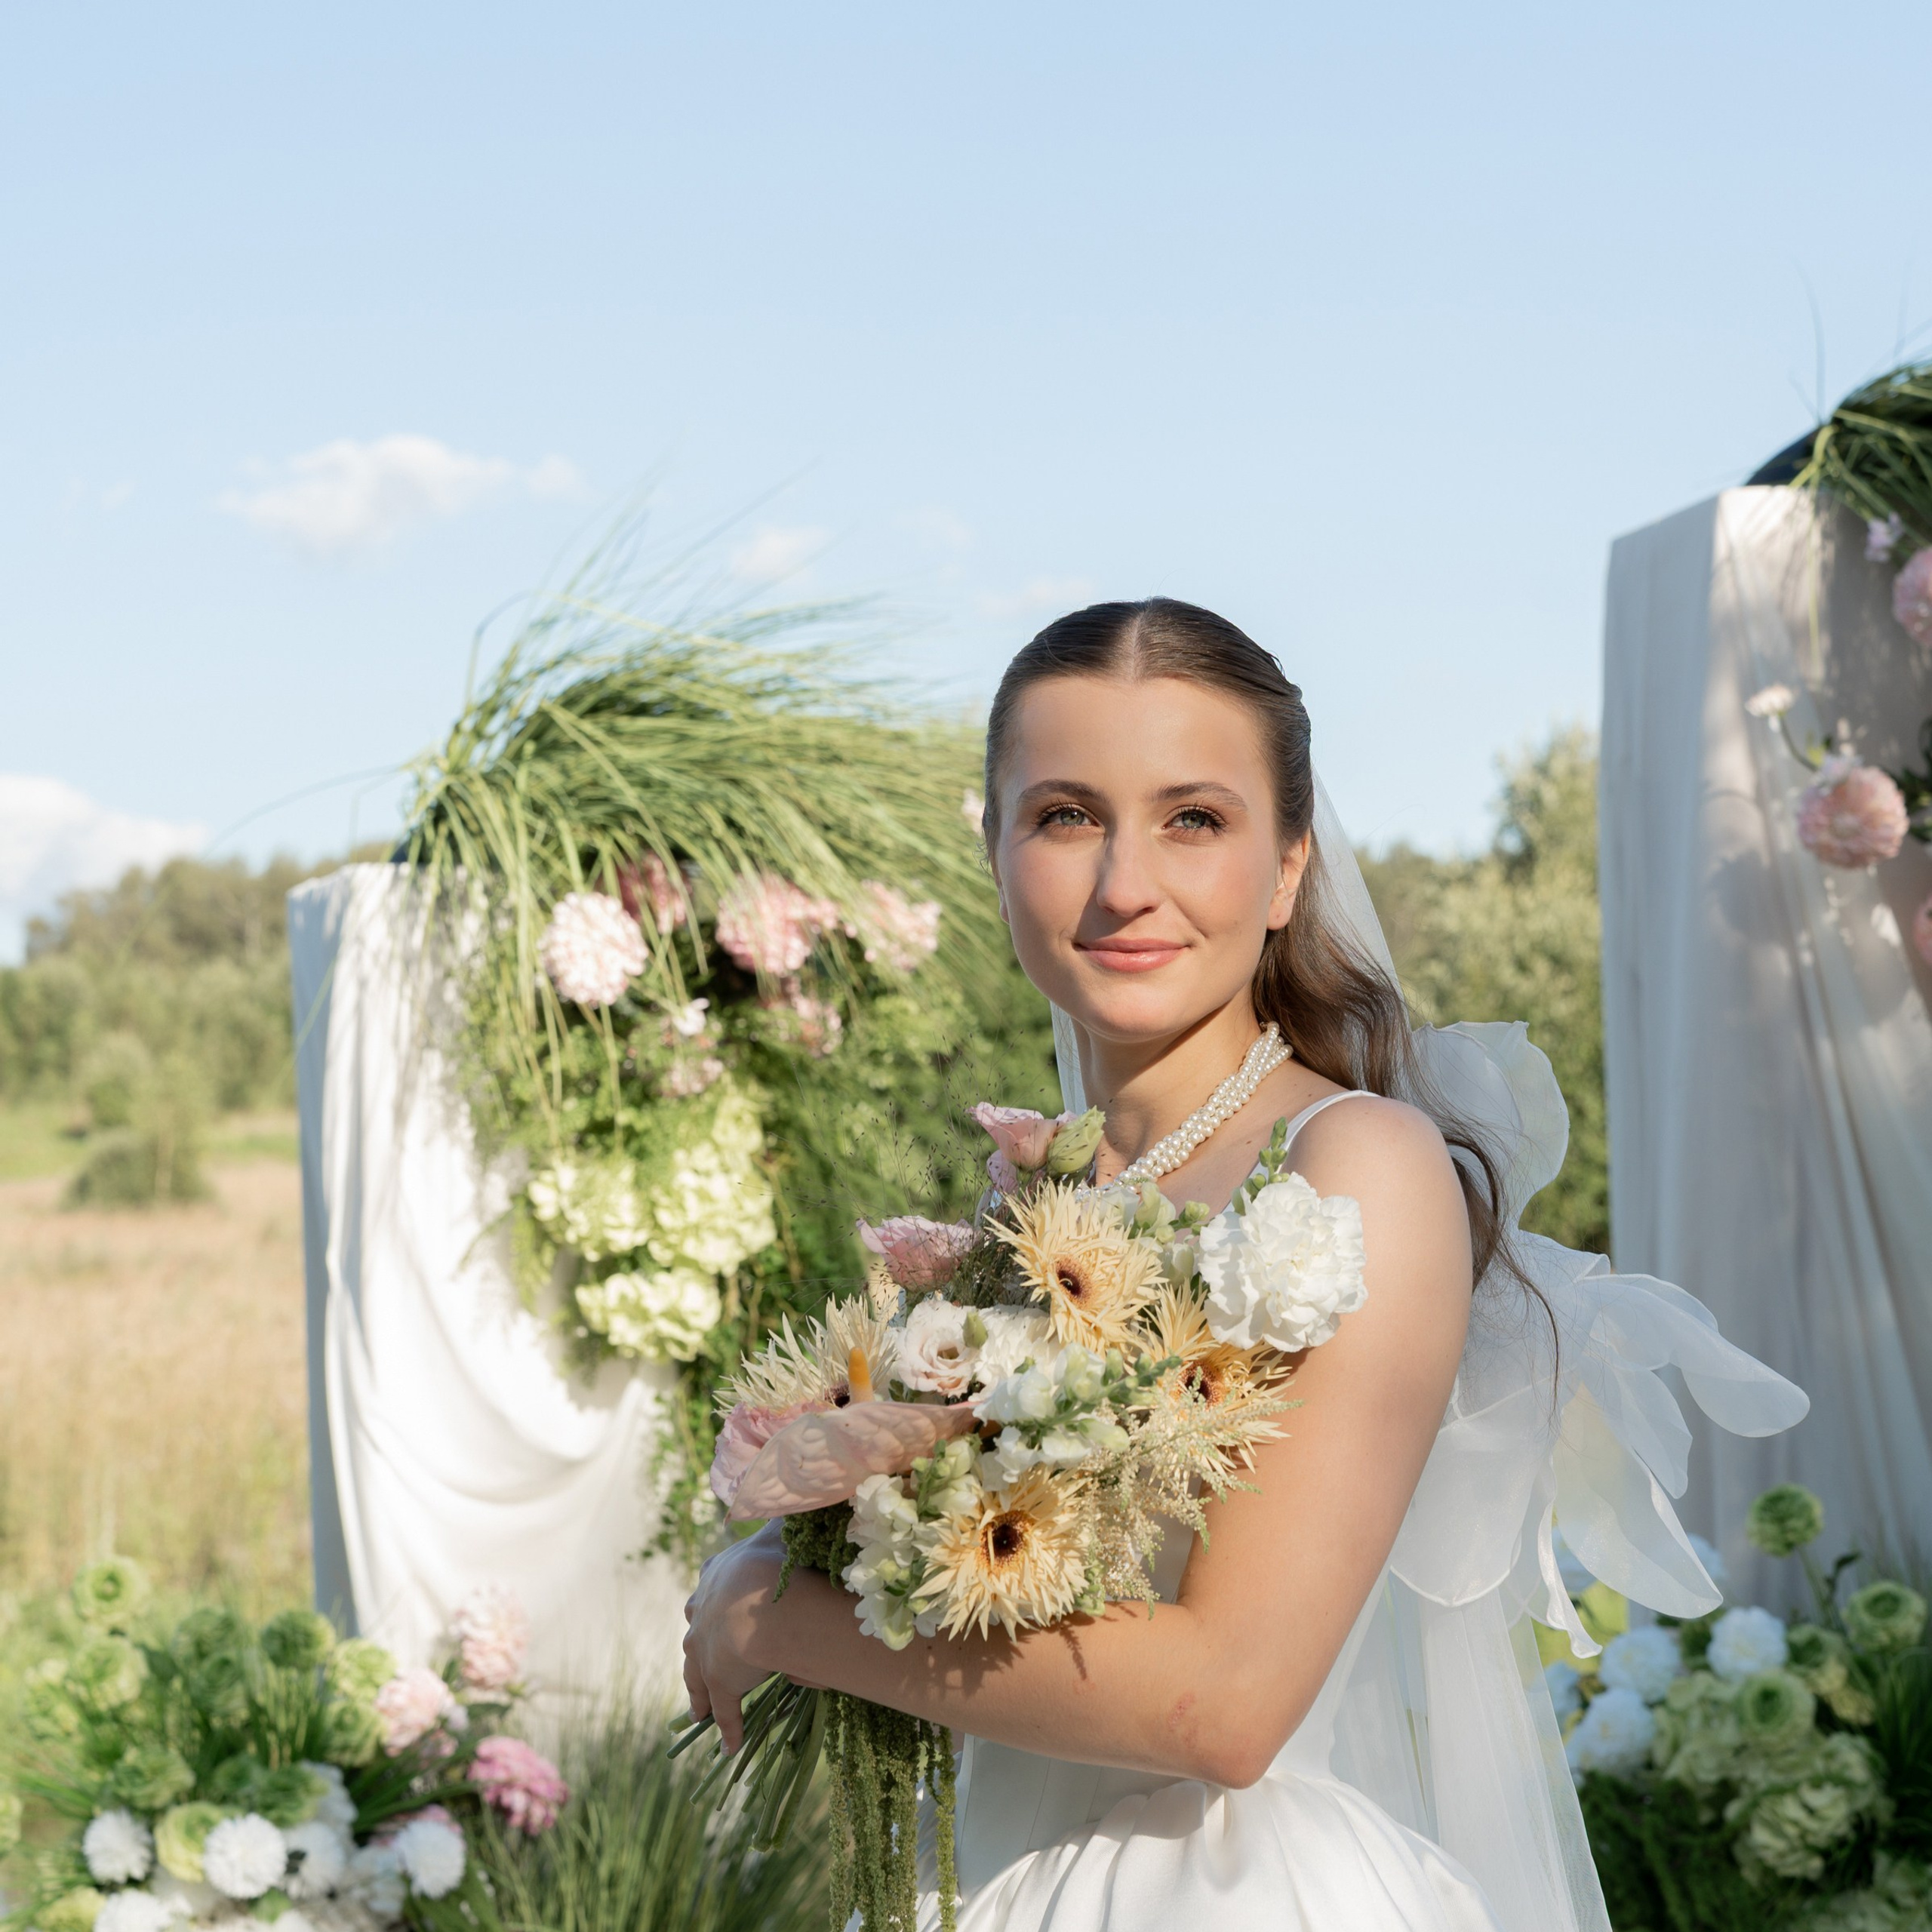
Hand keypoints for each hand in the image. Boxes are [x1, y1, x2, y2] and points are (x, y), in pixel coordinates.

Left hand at [683, 1521, 785, 1750]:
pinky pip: (722, 1710)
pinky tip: (728, 1744)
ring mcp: (705, 1650)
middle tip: (712, 1651)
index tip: (718, 1601)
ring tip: (700, 1709)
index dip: (716, 1594)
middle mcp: (701, 1612)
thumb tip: (806, 1497)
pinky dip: (726, 1726)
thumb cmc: (771, 1560)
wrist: (754, 1600)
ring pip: (696, 1672)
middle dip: (703, 1638)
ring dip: (700, 1691)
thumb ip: (786, 1516)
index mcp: (715, 1576)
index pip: (710, 1585)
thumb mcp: (777, 1529)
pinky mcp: (717, 1683)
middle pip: (696, 1627)